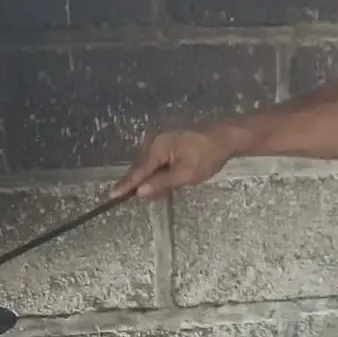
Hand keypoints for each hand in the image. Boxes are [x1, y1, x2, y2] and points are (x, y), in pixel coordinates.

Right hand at [110, 127, 237, 199]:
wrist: (226, 137)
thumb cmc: (208, 156)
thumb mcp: (186, 174)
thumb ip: (161, 183)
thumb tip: (140, 191)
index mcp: (157, 148)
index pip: (138, 171)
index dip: (125, 185)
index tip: (111, 195)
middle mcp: (155, 142)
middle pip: (141, 168)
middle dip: (137, 184)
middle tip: (128, 199)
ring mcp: (161, 141)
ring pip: (149, 165)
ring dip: (147, 179)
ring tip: (146, 194)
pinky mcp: (169, 143)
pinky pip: (156, 161)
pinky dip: (155, 172)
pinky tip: (159, 181)